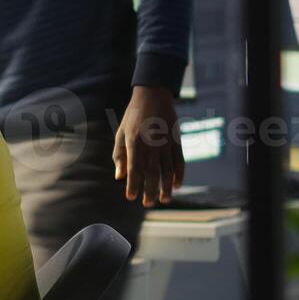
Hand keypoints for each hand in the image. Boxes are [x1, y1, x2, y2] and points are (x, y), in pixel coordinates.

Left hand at [112, 86, 184, 205]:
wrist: (153, 96)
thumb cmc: (133, 117)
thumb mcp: (121, 133)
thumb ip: (119, 155)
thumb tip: (119, 177)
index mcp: (134, 143)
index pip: (134, 170)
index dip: (133, 185)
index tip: (130, 197)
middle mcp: (151, 145)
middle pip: (152, 174)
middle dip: (150, 191)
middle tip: (147, 203)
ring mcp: (166, 144)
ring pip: (168, 172)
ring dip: (166, 188)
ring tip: (163, 200)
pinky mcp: (177, 142)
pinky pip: (180, 162)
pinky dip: (179, 176)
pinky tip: (176, 186)